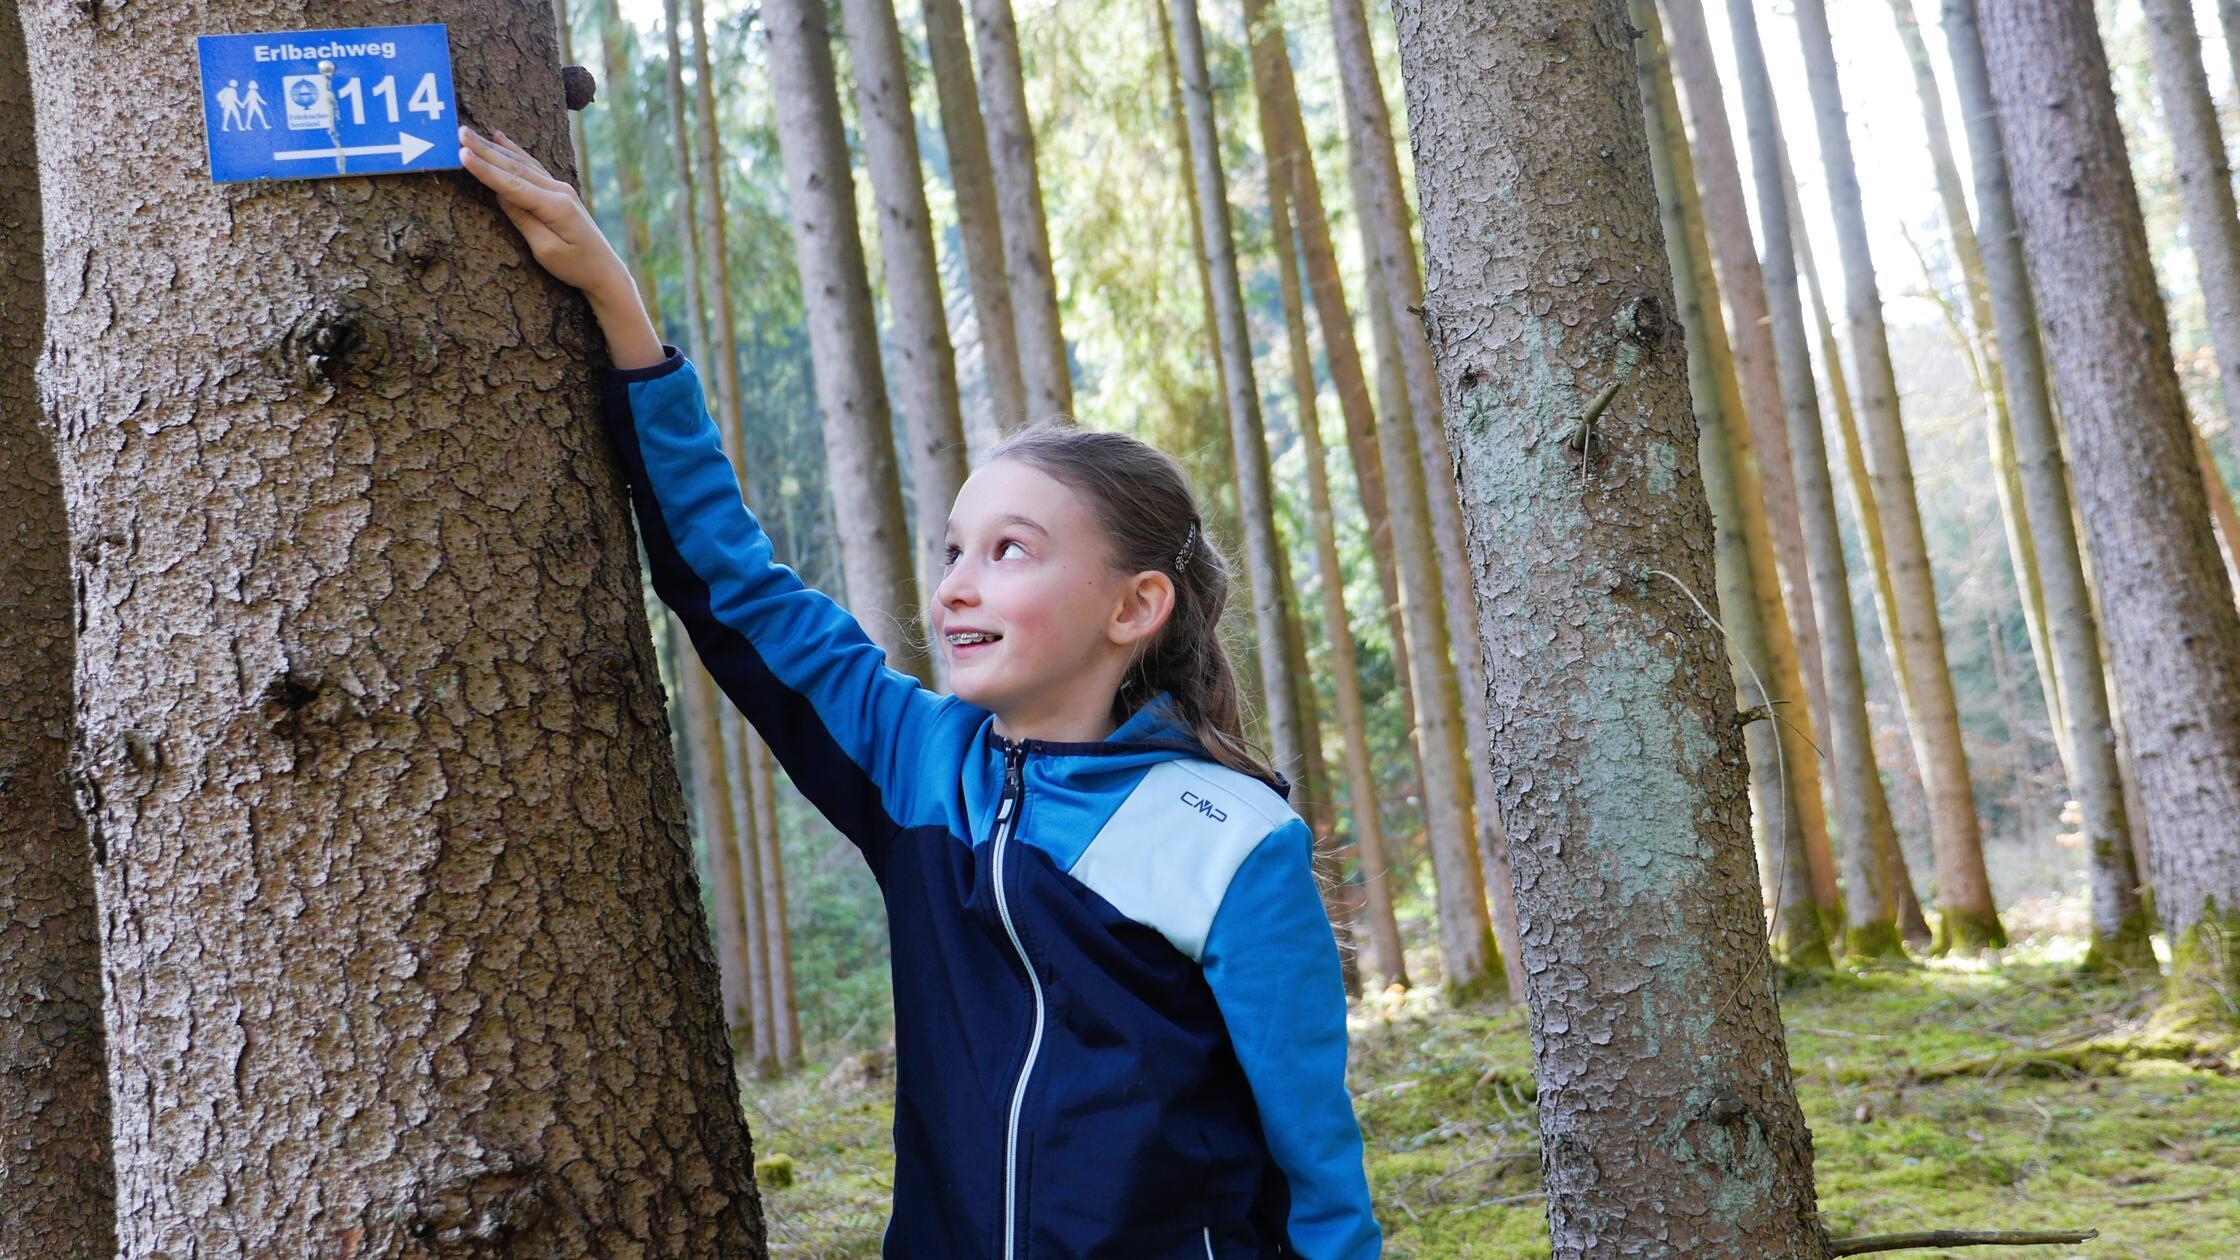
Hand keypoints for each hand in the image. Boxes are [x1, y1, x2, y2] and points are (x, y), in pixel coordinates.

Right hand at [459, 125, 622, 295]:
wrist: (606, 271)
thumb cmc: (576, 267)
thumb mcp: (547, 251)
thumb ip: (524, 220)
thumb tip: (501, 195)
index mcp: (555, 206)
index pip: (512, 184)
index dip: (485, 169)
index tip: (462, 153)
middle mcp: (558, 191)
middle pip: (515, 167)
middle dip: (485, 149)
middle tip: (459, 132)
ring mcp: (561, 188)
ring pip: (522, 163)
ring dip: (495, 147)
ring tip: (471, 132)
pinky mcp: (560, 192)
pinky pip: (532, 166)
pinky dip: (514, 152)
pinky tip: (501, 139)